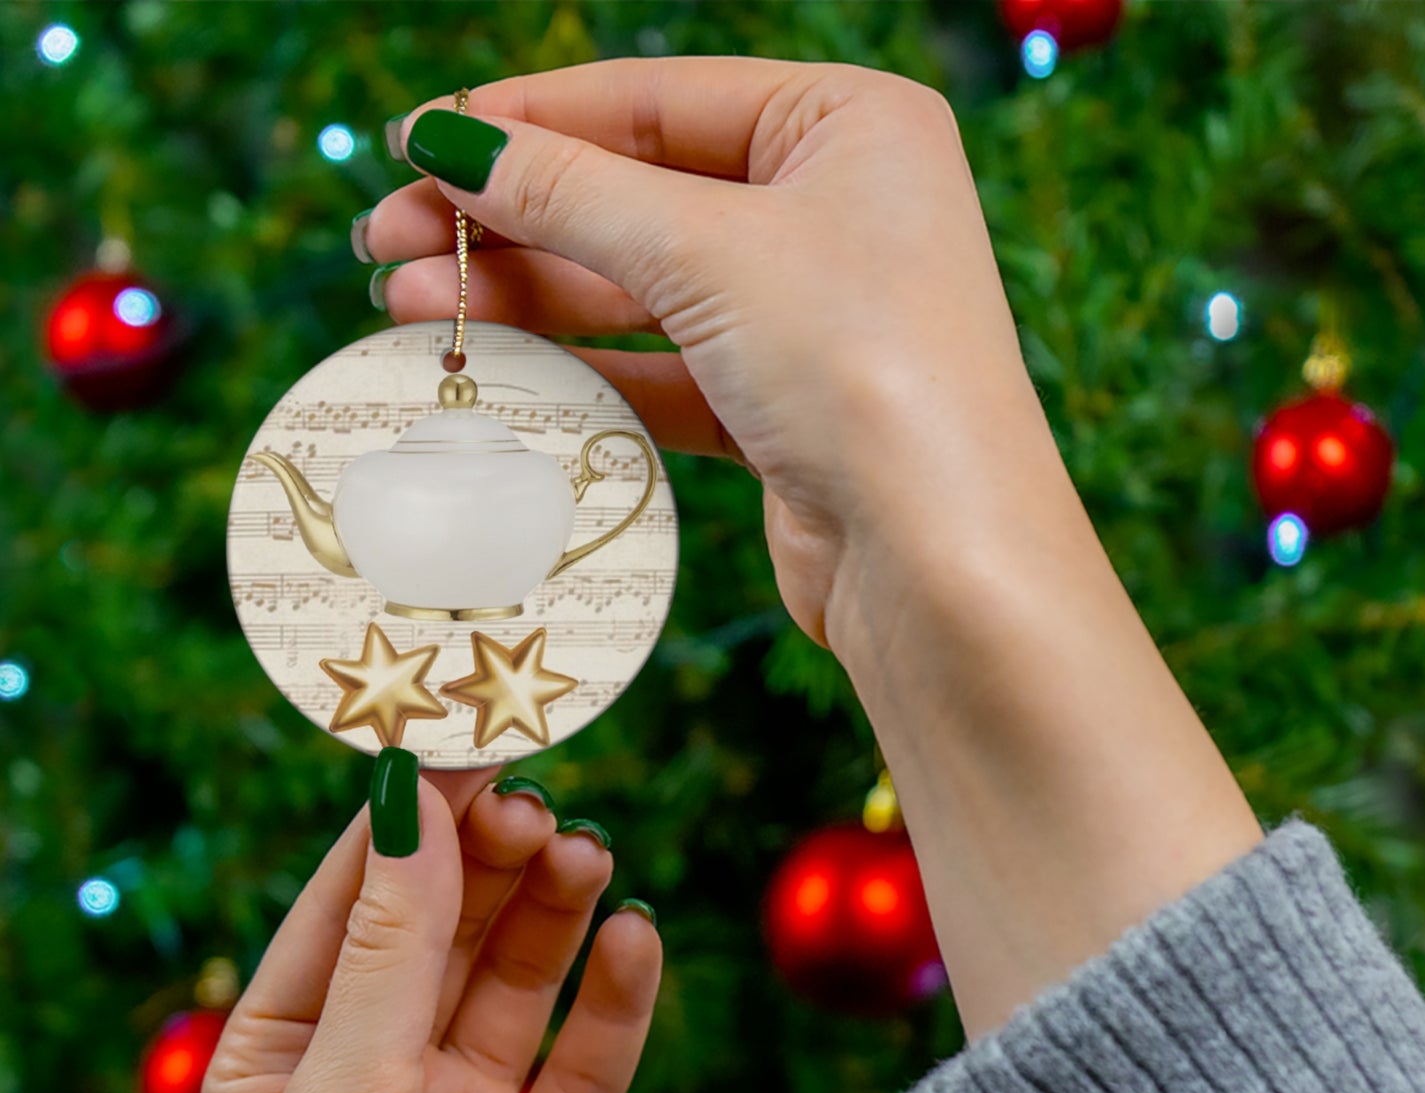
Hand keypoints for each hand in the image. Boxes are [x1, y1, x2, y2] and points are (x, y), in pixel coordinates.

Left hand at [201, 767, 661, 1092]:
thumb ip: (391, 946)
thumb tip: (412, 800)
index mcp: (289, 1051)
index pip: (353, 899)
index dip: (410, 820)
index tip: (469, 742)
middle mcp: (379, 1071)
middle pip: (446, 926)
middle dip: (490, 861)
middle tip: (539, 805)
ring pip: (521, 977)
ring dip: (555, 911)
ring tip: (588, 856)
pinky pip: (591, 1055)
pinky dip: (618, 995)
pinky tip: (635, 940)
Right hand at [362, 59, 1262, 1039]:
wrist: (940, 563)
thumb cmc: (861, 369)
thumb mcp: (707, 253)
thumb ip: (571, 193)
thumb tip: (446, 142)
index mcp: (848, 126)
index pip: (656, 99)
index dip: (528, 121)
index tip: (416, 145)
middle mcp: (834, 211)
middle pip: (637, 197)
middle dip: (510, 220)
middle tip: (386, 242)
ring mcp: (808, 316)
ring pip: (639, 290)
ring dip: (526, 296)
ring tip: (409, 304)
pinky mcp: (781, 409)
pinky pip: (660, 368)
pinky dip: (579, 368)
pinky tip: (491, 366)